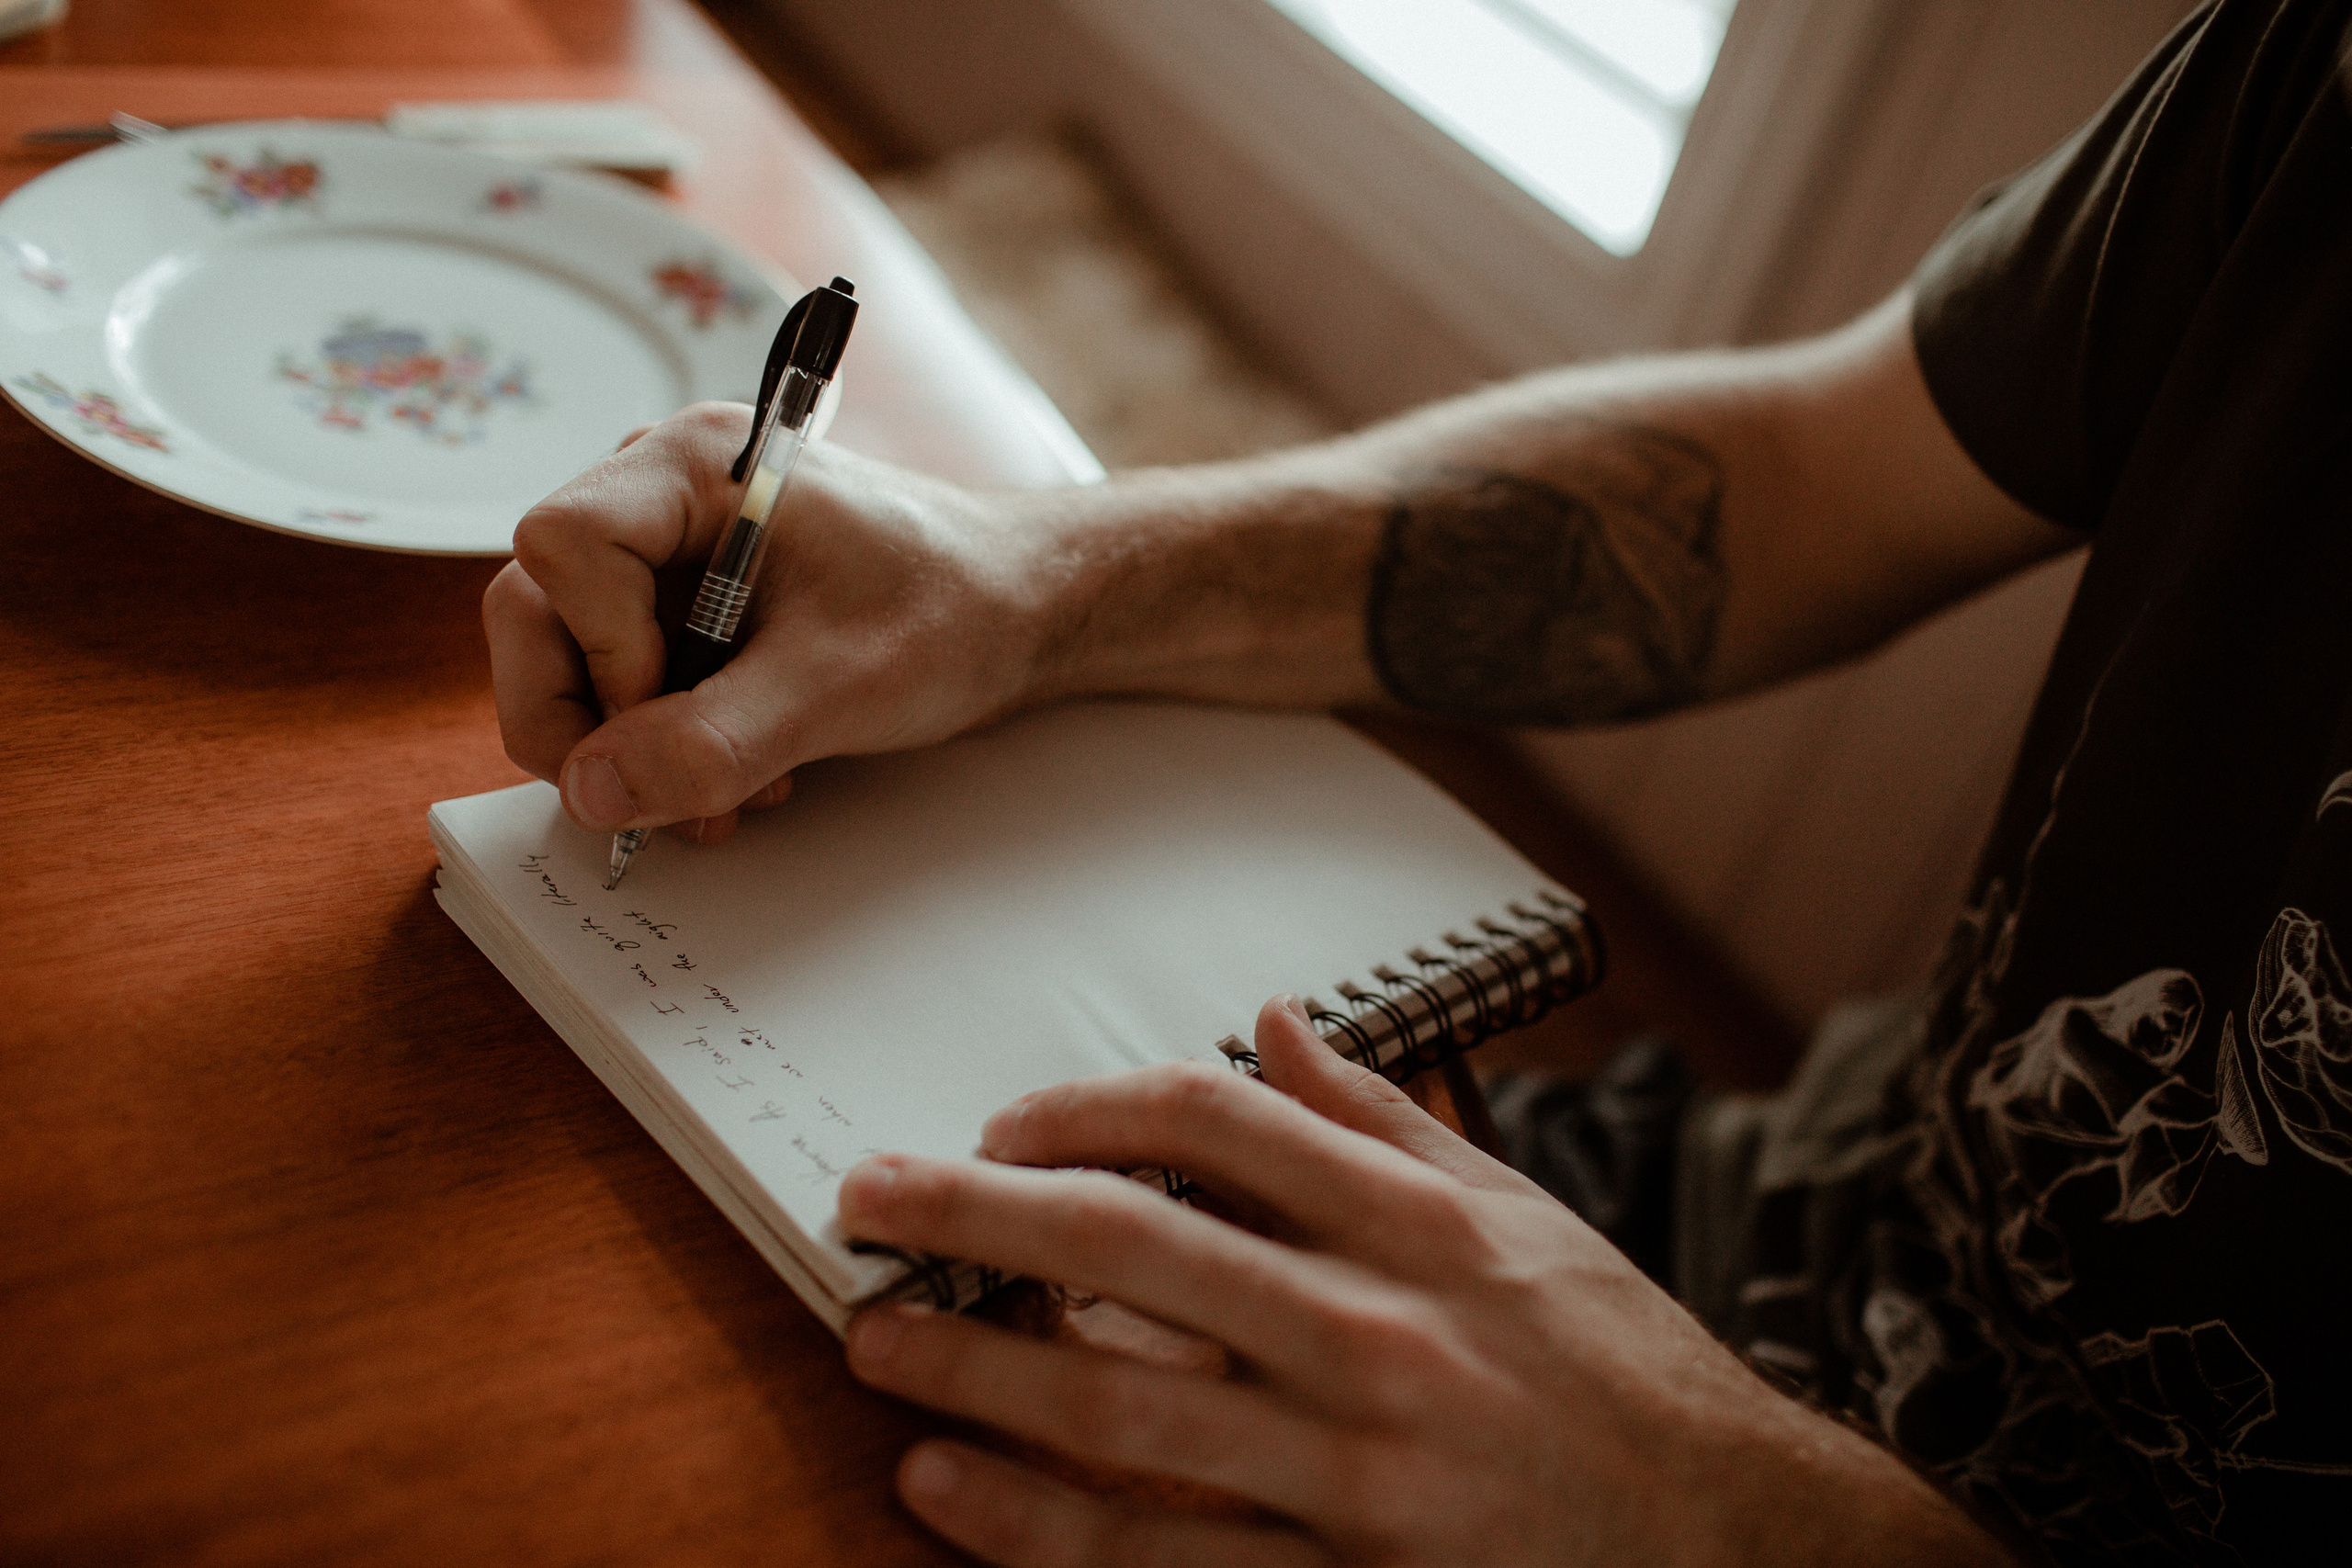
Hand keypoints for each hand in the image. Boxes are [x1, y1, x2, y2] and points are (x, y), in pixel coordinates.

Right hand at [484, 404, 1042, 843]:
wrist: (1022, 608)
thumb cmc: (954, 610)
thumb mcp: (837, 688)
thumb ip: (712, 742)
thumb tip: (591, 794)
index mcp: (696, 466)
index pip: (560, 547)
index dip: (598, 647)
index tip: (675, 705)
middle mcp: (661, 492)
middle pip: (534, 606)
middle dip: (587, 720)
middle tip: (659, 794)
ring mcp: (667, 548)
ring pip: (566, 652)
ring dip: (626, 745)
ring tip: (723, 793)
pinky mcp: (684, 600)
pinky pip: (619, 675)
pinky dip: (659, 740)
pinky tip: (740, 771)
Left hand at [837, 999, 2007, 1566]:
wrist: (1741, 1547)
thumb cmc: (1623, 1373)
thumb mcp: (1522, 1219)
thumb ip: (1386, 1119)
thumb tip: (1270, 1021)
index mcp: (1422, 1223)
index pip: (1210, 1122)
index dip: (1079, 1110)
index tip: (1003, 1127)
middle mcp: (1379, 1332)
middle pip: (1128, 1246)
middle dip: (971, 1217)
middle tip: (866, 1198)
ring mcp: (1356, 1468)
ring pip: (1117, 1410)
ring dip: (969, 1372)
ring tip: (871, 1345)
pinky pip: (1159, 1559)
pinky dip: (1033, 1529)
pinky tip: (942, 1491)